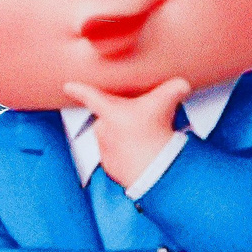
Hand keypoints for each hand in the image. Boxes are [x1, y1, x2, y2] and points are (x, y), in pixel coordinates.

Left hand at [62, 76, 188, 189]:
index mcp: (110, 111)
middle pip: (107, 117)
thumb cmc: (155, 133)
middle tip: (140, 119)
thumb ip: (175, 89)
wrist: (154, 167)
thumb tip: (182, 84)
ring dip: (123, 136)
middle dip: (120, 116)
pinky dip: (125, 154)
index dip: (78, 89)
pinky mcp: (110, 166)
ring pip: (111, 137)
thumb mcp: (167, 103)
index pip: (89, 96)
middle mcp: (102, 129)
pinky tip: (140, 154)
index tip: (68, 87)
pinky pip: (114, 156)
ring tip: (142, 138)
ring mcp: (104, 149)